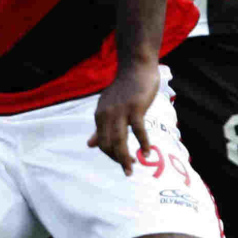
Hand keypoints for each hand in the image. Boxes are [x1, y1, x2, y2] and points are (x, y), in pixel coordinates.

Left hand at [88, 59, 159, 174]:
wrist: (136, 66)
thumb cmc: (125, 88)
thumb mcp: (108, 107)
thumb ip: (100, 126)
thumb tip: (89, 145)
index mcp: (100, 115)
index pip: (102, 142)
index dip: (111, 155)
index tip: (123, 162)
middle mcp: (107, 114)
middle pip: (108, 144)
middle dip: (118, 160)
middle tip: (129, 170)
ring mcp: (120, 111)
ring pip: (120, 140)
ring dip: (125, 157)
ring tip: (133, 167)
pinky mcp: (135, 108)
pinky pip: (138, 131)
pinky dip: (143, 143)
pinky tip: (147, 152)